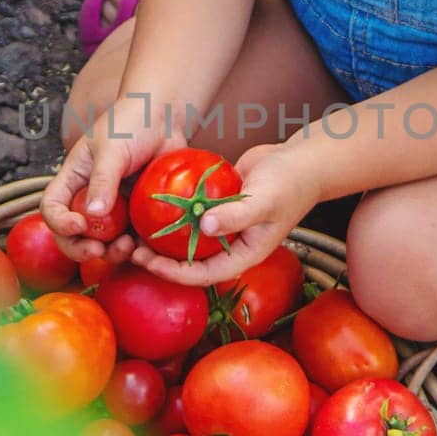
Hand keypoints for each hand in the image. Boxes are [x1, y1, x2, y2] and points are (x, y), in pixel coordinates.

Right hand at [41, 97, 186, 264]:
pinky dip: (137, 248)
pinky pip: (134, 238)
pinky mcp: (138, 215)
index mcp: (74, 180)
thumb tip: (94, 214)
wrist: (165, 117)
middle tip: (99, 250)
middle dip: (81, 248)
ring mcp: (115, 209)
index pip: (52, 208)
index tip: (78, 226)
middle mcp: (90, 198)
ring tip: (128, 247)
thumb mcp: (112, 148)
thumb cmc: (131, 123)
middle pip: (72, 235)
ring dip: (111, 253)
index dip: (58, 223)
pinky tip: (145, 246)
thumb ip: (102, 179)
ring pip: (104, 243)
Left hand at [129, 142, 320, 286]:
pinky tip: (154, 204)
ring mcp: (226, 227)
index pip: (203, 275)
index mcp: (244, 254)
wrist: (303, 161)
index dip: (173, 273)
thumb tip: (204, 227)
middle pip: (192, 262)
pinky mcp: (220, 207)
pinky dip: (176, 215)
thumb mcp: (263, 199)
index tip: (148, 262)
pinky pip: (194, 216)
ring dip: (165, 239)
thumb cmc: (290, 183)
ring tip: (137, 230)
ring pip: (190, 240)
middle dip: (162, 260)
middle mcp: (233, 245)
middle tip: (133, 248)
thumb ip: (236, 215)